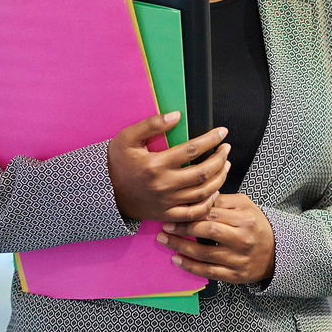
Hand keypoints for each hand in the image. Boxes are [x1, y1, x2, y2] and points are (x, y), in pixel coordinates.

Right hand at [107, 112, 230, 222]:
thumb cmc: (117, 162)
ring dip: (219, 178)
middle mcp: (164, 185)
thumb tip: (177, 115)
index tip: (222, 132)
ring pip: (203, 192)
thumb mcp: (127, 137)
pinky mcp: (167, 215)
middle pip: (203, 172)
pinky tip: (215, 192)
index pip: (192, 149)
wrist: (105, 192)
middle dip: (220, 159)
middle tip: (226, 149)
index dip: (211, 139)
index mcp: (156, 164)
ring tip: (225, 165)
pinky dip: (208, 203)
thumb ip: (152, 124)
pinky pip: (194, 213)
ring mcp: (167, 202)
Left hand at [157, 193, 275, 285]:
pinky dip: (190, 266)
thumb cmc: (255, 225)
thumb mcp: (246, 206)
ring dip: (180, 246)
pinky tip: (176, 259)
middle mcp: (242, 239)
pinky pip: (208, 271)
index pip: (212, 213)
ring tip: (164, 240)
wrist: (276, 252)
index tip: (174, 210)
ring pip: (204, 253)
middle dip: (183, 228)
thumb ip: (223, 201)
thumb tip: (201, 196)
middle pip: (207, 231)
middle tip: (165, 225)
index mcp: (245, 219)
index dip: (191, 212)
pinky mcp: (234, 275)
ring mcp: (238, 259)